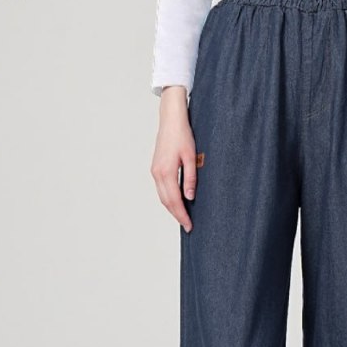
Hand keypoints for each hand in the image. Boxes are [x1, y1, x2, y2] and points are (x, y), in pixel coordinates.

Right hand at [151, 86, 196, 231]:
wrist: (170, 119)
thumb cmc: (182, 135)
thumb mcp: (192, 157)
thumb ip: (190, 178)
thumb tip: (190, 197)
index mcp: (166, 172)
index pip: (174, 201)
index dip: (182, 215)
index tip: (189, 226)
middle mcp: (157, 174)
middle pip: (166, 202)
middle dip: (177, 215)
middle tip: (188, 226)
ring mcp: (154, 171)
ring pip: (162, 197)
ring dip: (172, 208)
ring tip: (183, 217)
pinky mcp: (155, 168)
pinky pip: (161, 189)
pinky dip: (168, 199)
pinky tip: (177, 202)